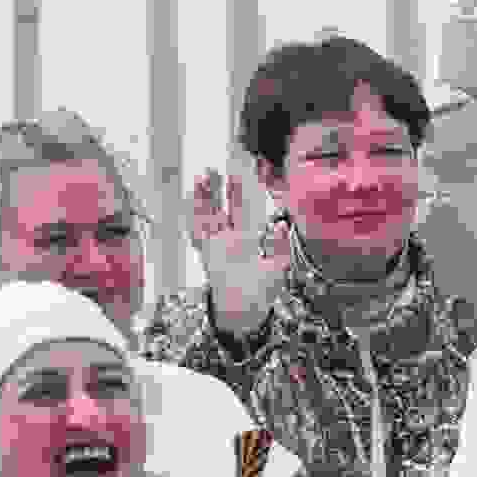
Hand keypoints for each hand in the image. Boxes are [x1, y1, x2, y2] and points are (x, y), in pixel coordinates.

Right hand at [190, 166, 292, 336]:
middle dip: (224, 187)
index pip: (246, 208)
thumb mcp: (278, 267)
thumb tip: (283, 225)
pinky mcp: (205, 251)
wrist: (244, 310)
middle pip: (226, 205)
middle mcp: (231, 236)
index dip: (244, 191)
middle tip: (221, 166)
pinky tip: (192, 202)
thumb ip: (279, 246)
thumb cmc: (262, 289)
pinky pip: (197, 230)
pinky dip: (194, 215)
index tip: (243, 173)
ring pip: (209, 212)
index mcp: (248, 236)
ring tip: (204, 175)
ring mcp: (216, 242)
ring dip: (206, 196)